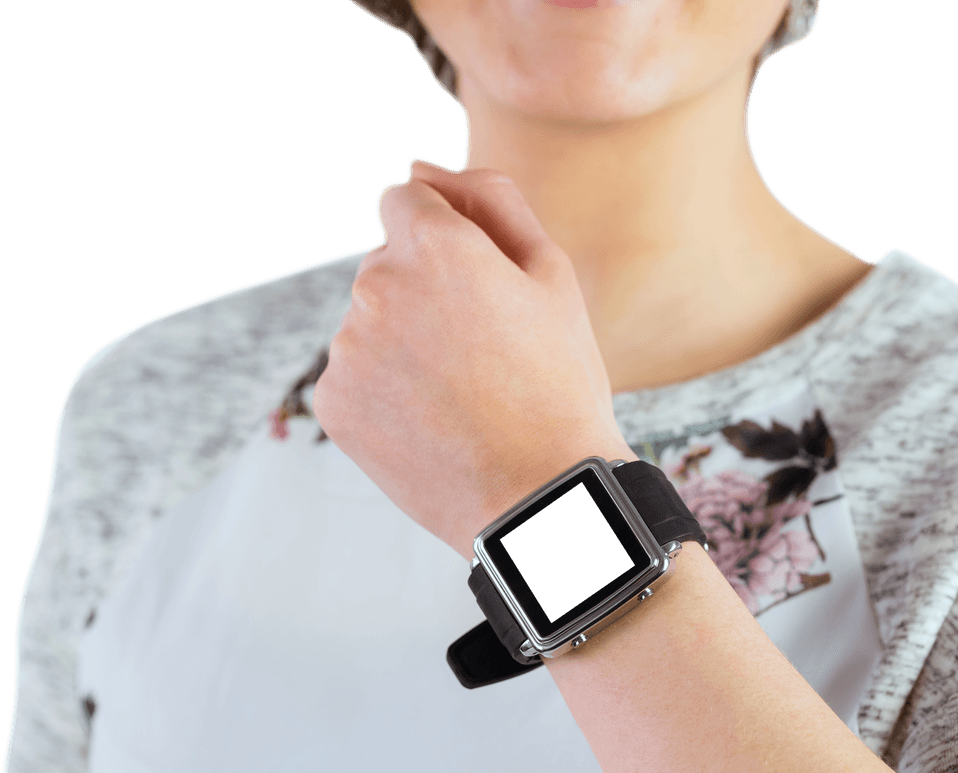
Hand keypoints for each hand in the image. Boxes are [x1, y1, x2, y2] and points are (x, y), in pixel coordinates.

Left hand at [313, 160, 634, 560]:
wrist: (538, 497)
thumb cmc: (557, 382)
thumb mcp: (550, 274)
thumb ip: (489, 199)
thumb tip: (420, 166)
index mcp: (433, 243)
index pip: (404, 198)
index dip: (444, 237)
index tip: (472, 284)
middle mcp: (375, 285)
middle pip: (386, 263)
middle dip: (424, 289)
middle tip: (483, 352)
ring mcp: (346, 347)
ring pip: (369, 321)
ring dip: (403, 341)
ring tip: (461, 394)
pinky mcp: (331, 400)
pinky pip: (353, 372)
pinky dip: (383, 388)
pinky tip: (431, 420)